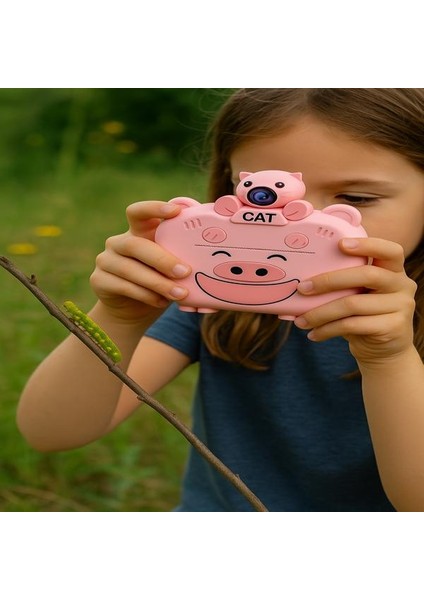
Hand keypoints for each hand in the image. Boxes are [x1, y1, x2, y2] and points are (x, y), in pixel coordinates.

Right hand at [90, 201, 191, 321]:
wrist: (133, 310)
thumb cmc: (159, 281)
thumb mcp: (171, 266)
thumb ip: (181, 255)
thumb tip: (212, 253)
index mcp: (138, 231)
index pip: (139, 212)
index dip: (154, 208)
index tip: (176, 211)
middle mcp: (119, 242)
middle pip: (135, 244)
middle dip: (162, 259)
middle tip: (185, 271)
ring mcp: (106, 260)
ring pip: (130, 269)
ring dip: (157, 283)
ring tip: (180, 293)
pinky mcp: (99, 280)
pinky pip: (123, 286)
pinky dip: (146, 295)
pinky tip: (162, 301)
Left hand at [294, 237, 416, 364]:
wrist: (384, 351)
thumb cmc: (364, 316)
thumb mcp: (358, 295)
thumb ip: (342, 284)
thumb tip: (299, 282)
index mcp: (394, 270)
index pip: (389, 250)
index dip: (367, 245)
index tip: (340, 244)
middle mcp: (402, 285)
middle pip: (367, 275)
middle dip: (329, 280)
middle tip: (302, 288)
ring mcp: (402, 307)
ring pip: (353, 304)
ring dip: (321, 312)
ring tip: (301, 321)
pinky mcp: (393, 328)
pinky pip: (352, 325)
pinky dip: (327, 329)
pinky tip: (314, 334)